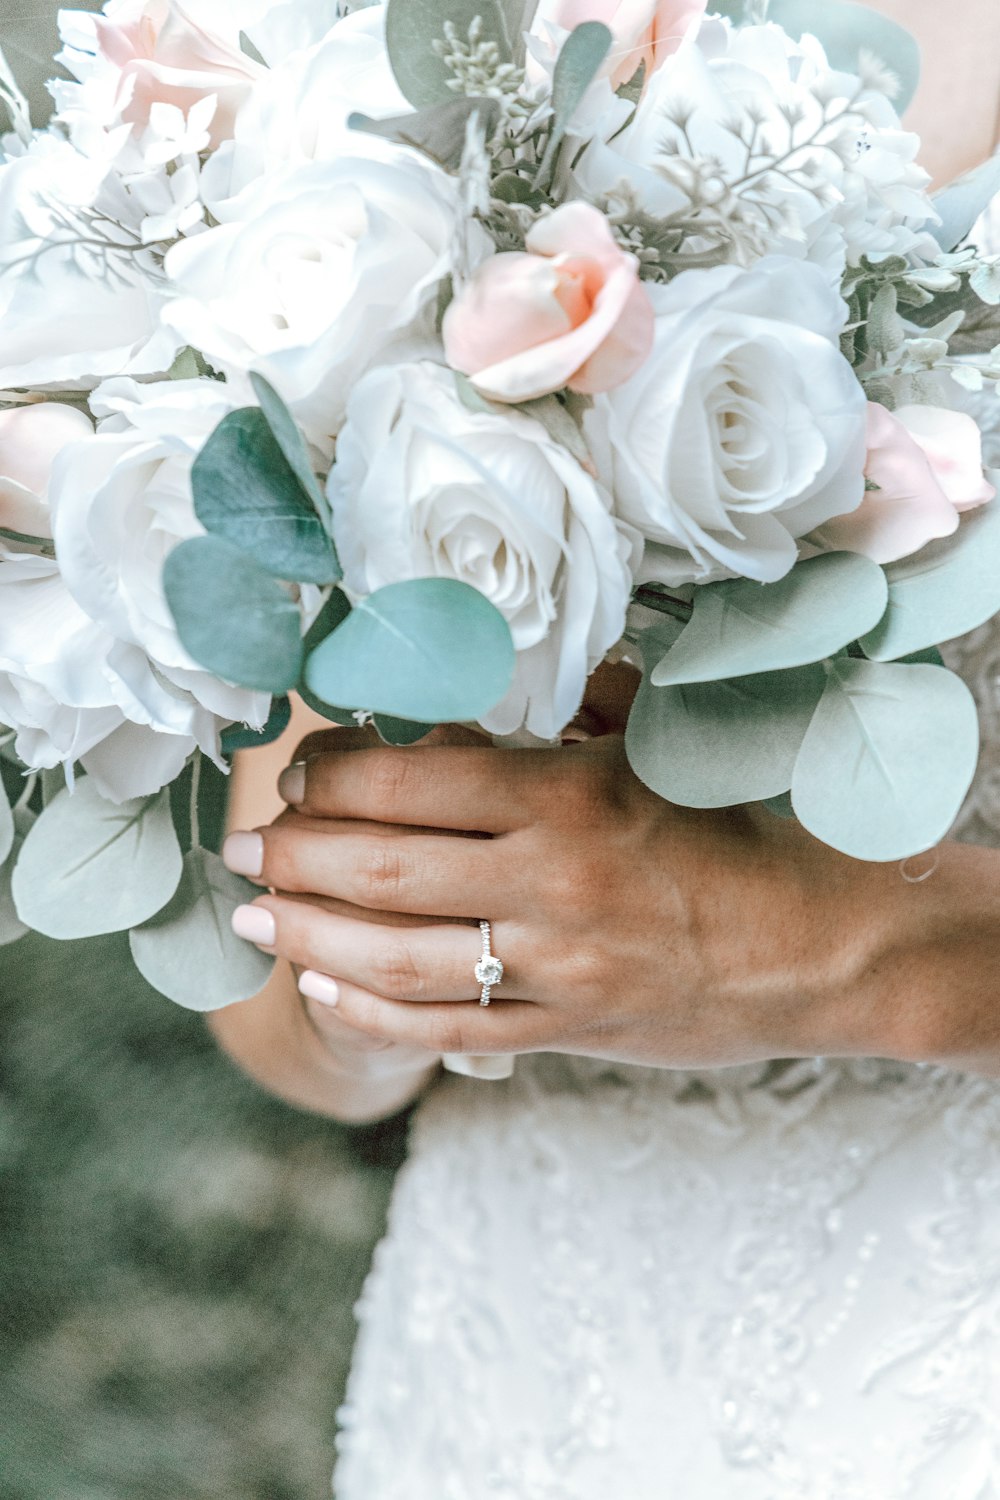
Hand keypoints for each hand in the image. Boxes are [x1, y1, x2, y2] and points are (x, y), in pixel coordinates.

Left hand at [223, 731, 999, 1071]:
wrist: (824, 943)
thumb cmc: (740, 830)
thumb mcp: (657, 752)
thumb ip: (564, 720)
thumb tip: (465, 706)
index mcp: (568, 794)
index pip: (407, 779)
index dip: (329, 775)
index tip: (300, 771)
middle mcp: (550, 881)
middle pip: (379, 870)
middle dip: (290, 858)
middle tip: (244, 850)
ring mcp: (556, 967)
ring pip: (392, 960)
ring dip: (304, 939)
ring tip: (252, 921)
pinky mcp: (566, 1031)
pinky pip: (444, 1029)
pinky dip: (369, 1011)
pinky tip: (322, 990)